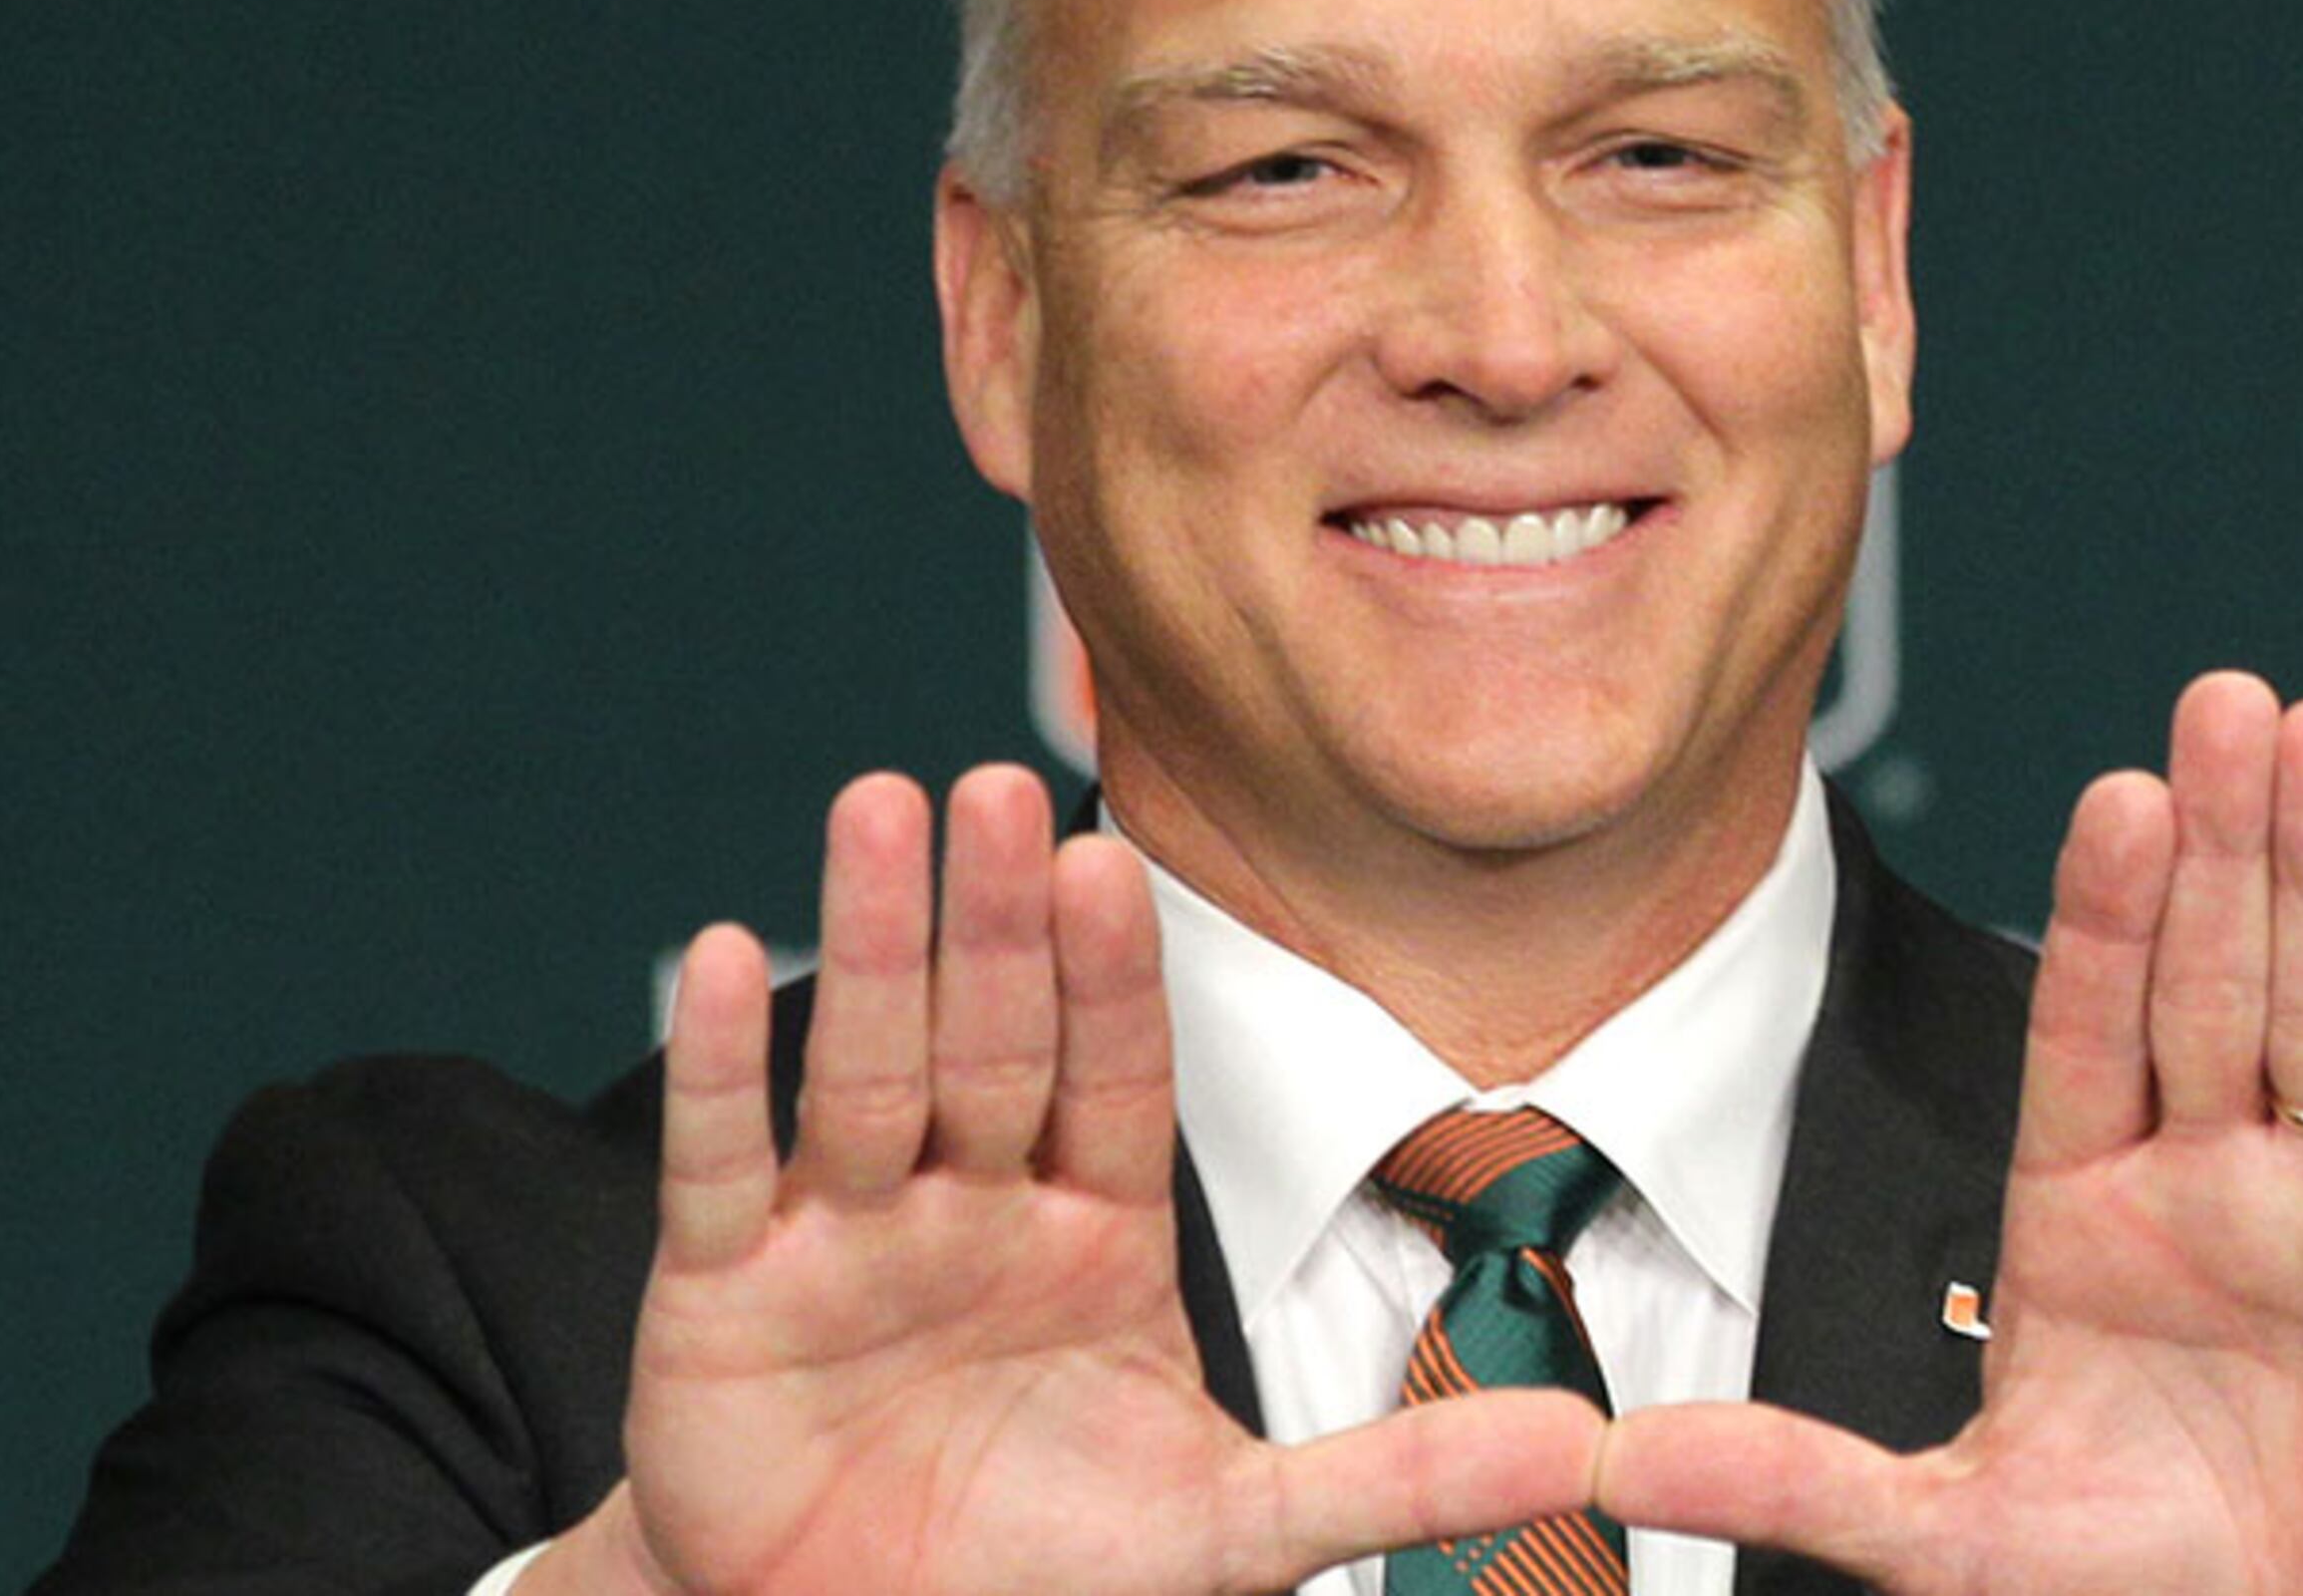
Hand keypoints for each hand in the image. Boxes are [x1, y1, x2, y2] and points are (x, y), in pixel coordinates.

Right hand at [530, 766, 1605, 1595]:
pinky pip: (725, 1167)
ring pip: (867, 1072)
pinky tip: (729, 955)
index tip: (1114, 862)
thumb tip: (1581, 1449)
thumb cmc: (1041, 1578)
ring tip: (880, 808)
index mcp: (1093, 1236)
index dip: (1111, 977)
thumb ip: (1399, 1478)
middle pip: (992, 1044)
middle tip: (998, 785)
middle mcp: (969, 1210)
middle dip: (998, 922)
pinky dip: (728, 1067)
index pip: (1114, 1080)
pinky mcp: (721, 1297)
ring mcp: (845, 1242)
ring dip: (874, 942)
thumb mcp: (1235, 1531)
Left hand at [1600, 673, 2302, 1595]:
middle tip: (2223, 700)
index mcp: (2086, 1205)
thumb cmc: (2148, 1574)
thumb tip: (1600, 1454)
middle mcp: (2209, 1174)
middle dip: (2217, 842)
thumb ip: (1789, 1476)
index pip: (2089, 1024)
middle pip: (2210, 977)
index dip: (2102, 910)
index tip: (2114, 792)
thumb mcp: (1951, 1535)